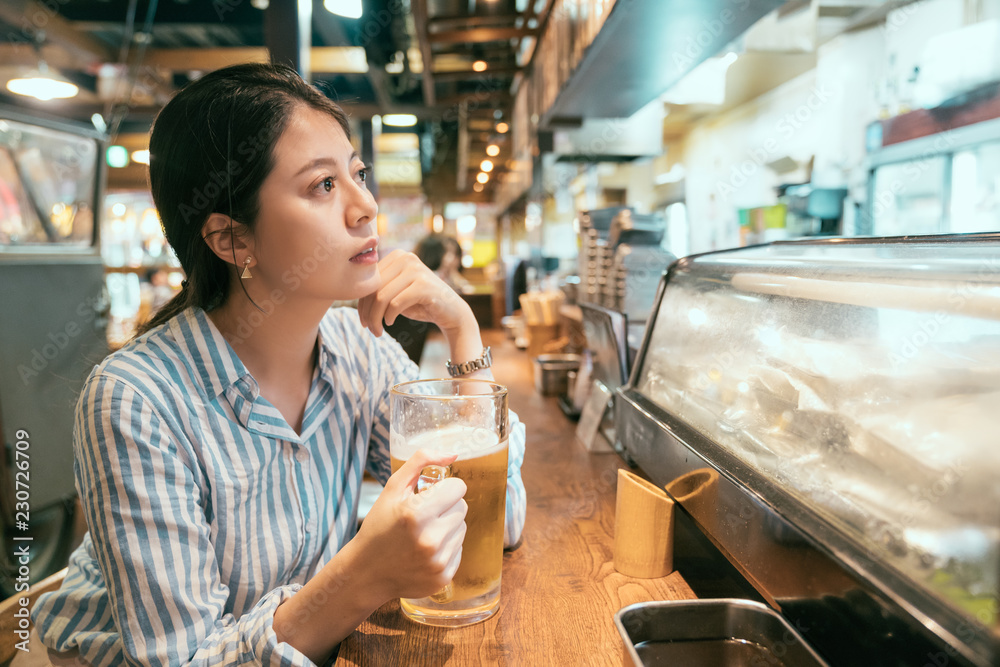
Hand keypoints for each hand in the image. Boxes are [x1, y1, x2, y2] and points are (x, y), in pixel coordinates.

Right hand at [353, 449, 467, 601]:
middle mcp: (430, 539)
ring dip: (447, 526)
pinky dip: (446, 547)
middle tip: (424, 515)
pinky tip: (425, 551)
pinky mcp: (443, 577)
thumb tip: (452, 454)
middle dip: (446, 506)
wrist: (366, 573)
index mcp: (416, 513)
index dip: (444, 488)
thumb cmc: (378, 527)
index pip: (458, 487)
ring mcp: (438, 561)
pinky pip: (459, 549)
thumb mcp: (393, 488)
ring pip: (462, 528)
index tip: (431, 494)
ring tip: (423, 533)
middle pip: (462, 507)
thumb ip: (421, 461)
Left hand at [358, 250, 472, 336]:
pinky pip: (395, 303)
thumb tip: (350, 292)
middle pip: (373, 288)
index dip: (361, 302)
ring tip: (377, 331)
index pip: (369, 279)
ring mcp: (415, 270)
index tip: (363, 320)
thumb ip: (378, 288)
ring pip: (381, 297)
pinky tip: (390, 323)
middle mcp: (405, 257)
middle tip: (369, 329)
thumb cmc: (420, 303)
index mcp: (396, 255)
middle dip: (367, 312)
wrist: (451, 312)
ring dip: (376, 318)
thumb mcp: (395, 292)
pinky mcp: (423, 285)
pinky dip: (389, 316)